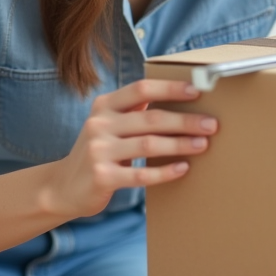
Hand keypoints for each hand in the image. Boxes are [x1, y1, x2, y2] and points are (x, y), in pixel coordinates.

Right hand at [44, 79, 216, 218]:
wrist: (63, 187)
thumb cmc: (98, 151)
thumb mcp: (108, 124)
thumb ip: (133, 110)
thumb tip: (177, 96)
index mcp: (104, 106)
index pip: (141, 89)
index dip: (170, 88)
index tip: (197, 91)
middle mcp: (99, 124)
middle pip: (151, 118)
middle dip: (185, 120)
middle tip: (211, 124)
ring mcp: (98, 151)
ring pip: (149, 144)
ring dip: (180, 144)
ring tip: (203, 145)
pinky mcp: (102, 177)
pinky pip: (140, 174)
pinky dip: (165, 172)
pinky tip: (183, 168)